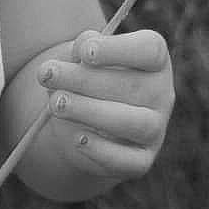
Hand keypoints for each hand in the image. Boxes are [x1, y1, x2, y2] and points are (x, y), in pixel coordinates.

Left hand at [36, 28, 174, 179]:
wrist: (85, 121)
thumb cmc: (86, 77)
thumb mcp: (81, 57)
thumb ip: (82, 47)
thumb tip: (81, 51)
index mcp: (154, 60)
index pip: (150, 50)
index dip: (118, 49)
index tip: (84, 52)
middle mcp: (161, 93)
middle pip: (132, 85)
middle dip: (84, 80)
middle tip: (47, 75)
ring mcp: (155, 129)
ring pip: (133, 123)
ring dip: (91, 112)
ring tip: (56, 104)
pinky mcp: (141, 160)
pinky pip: (127, 160)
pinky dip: (102, 151)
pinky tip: (78, 138)